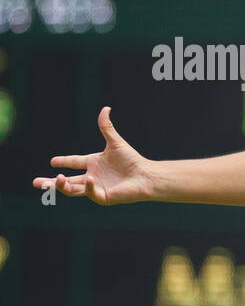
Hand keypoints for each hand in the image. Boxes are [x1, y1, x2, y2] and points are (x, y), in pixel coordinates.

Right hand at [31, 106, 154, 204]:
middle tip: (36, 183)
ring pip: (73, 190)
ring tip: (52, 182)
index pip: (74, 162)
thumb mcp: (115, 142)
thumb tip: (105, 108)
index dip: (64, 161)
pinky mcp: (103, 196)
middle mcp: (92, 176)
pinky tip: (88, 179)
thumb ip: (106, 127)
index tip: (53, 161)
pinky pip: (90, 193)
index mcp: (94, 163)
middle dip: (51, 183)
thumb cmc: (133, 160)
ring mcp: (96, 187)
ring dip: (61, 186)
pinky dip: (87, 187)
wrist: (146, 175)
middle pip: (67, 181)